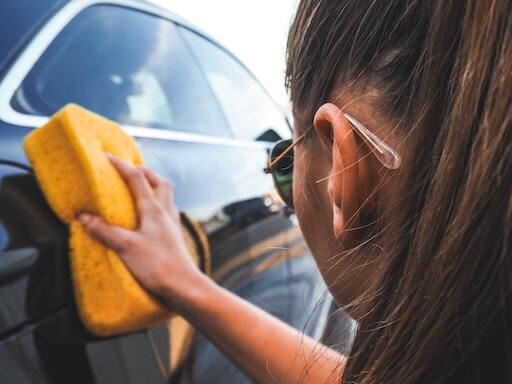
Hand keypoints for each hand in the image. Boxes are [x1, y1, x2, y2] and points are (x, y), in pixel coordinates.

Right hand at [78, 154, 206, 311]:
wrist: (184, 286)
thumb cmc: (158, 266)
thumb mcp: (125, 247)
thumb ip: (104, 231)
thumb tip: (84, 216)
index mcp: (153, 210)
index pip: (137, 179)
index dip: (121, 165)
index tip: (107, 157)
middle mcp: (166, 212)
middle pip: (159, 182)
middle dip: (145, 171)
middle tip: (130, 170)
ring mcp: (173, 224)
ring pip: (167, 196)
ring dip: (154, 187)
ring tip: (140, 190)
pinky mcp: (175, 236)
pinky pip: (168, 212)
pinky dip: (158, 206)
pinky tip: (150, 217)